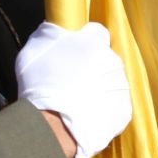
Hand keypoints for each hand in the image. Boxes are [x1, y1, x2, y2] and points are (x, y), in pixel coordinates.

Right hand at [15, 22, 131, 157]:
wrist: (52, 127)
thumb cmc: (39, 86)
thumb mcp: (33, 50)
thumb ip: (50, 34)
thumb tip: (56, 30)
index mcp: (94, 42)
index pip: (96, 32)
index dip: (85, 41)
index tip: (74, 52)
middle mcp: (113, 61)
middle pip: (106, 59)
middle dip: (93, 66)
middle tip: (73, 80)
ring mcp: (121, 87)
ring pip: (112, 82)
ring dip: (99, 88)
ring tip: (78, 101)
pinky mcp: (124, 111)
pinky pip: (115, 106)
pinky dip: (104, 109)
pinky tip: (87, 115)